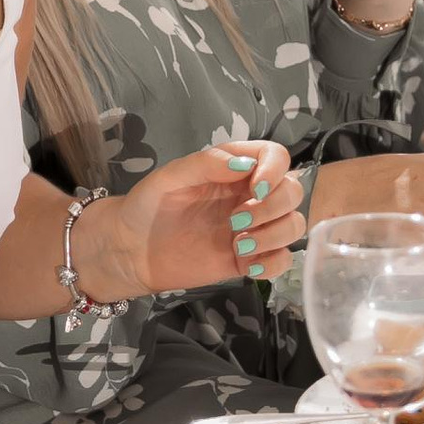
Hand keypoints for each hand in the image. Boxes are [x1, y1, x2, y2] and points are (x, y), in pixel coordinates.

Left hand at [79, 137, 305, 302]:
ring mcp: (252, 229)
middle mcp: (248, 196)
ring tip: (239, 245)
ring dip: (275, 236)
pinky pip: (282, 261)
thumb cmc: (147, 206)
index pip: (276, 157)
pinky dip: (274, 263)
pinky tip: (248, 266)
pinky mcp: (248, 260)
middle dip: (274, 207)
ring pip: (294, 226)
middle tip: (236, 221)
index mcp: (234, 169)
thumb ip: (207, 163)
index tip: (255, 189)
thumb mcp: (170, 176)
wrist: (130, 251)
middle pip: (293, 192)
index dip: (275, 170)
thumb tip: (246, 165)